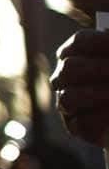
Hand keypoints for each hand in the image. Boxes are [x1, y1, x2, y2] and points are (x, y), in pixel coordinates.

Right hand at [51, 28, 108, 145]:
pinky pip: (81, 123)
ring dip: (101, 95)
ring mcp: (66, 101)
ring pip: (70, 98)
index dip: (101, 43)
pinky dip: (103, 117)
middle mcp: (64, 76)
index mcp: (75, 53)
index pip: (81, 42)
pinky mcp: (75, 126)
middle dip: (100, 70)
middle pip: (70, 69)